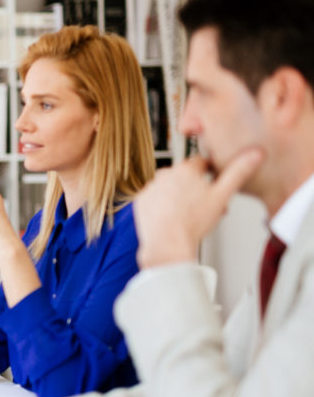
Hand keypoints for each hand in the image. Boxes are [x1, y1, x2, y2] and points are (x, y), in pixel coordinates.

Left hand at [133, 148, 263, 268]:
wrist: (167, 244)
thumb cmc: (193, 222)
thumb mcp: (222, 195)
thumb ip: (238, 172)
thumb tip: (255, 153)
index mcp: (185, 169)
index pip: (201, 162)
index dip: (210, 173)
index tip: (214, 184)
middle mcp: (164, 174)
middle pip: (185, 176)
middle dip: (196, 187)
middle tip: (205, 205)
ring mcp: (151, 187)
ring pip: (169, 187)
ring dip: (178, 195)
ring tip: (189, 214)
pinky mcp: (141, 201)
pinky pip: (155, 199)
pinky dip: (162, 205)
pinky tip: (172, 216)